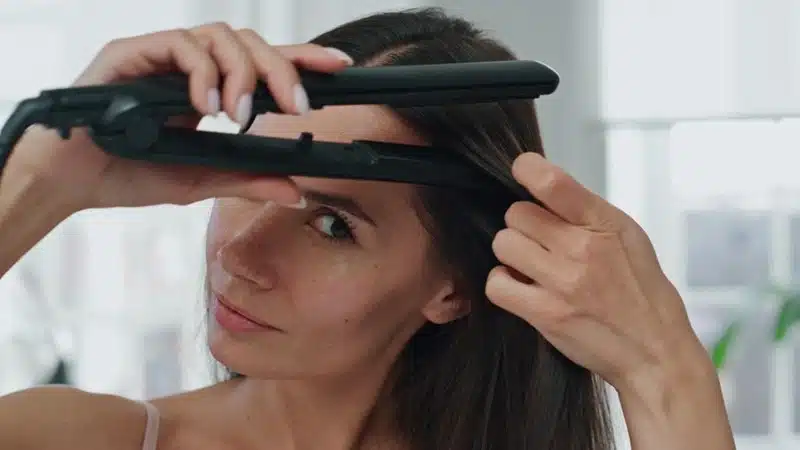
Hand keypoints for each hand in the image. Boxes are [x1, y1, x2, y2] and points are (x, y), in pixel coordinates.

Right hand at [8, 22, 353, 210]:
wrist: (74, 180)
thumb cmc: (130, 172)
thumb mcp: (201, 180)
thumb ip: (247, 180)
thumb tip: (295, 189)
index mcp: (211, 88)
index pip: (265, 64)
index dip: (303, 60)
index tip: (340, 67)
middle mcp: (192, 65)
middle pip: (250, 43)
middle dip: (282, 70)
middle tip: (299, 107)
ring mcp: (163, 55)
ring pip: (220, 37)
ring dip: (242, 72)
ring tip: (240, 114)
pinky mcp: (133, 51)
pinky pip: (179, 44)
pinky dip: (200, 71)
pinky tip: (205, 104)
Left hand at [486, 152, 709, 390]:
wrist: (655, 351)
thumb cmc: (641, 292)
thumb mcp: (628, 236)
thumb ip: (586, 212)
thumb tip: (543, 188)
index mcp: (604, 223)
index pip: (552, 181)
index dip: (526, 169)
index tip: (522, 172)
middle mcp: (582, 248)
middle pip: (517, 213)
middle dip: (524, 225)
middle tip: (541, 243)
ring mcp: (562, 282)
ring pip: (503, 243)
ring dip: (512, 253)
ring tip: (532, 266)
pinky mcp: (545, 313)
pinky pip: (497, 283)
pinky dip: (503, 283)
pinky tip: (520, 286)